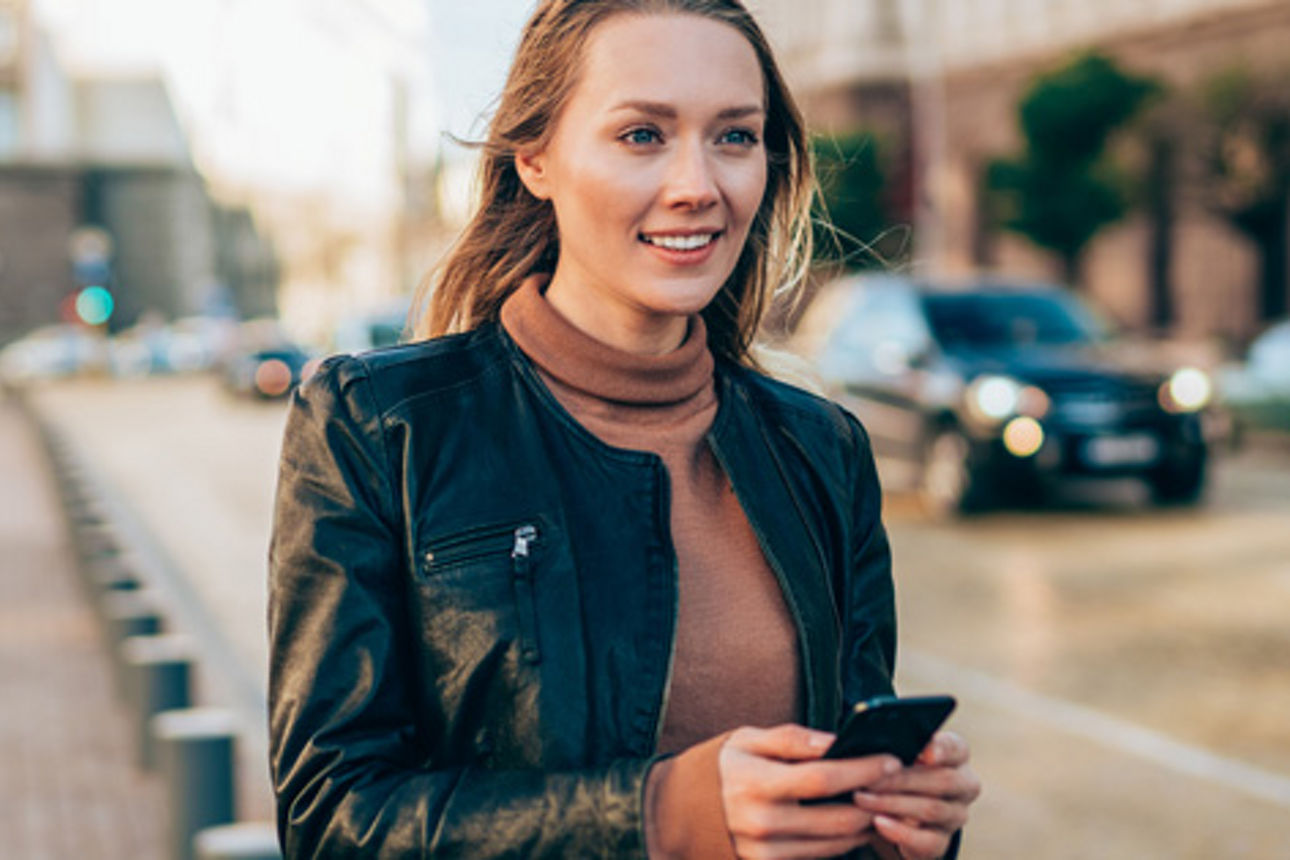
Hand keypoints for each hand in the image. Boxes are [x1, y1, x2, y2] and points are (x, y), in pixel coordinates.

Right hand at [718, 724, 903, 859]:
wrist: (677, 812)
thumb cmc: (719, 767)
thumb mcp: (746, 739)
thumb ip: (792, 739)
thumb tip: (836, 741)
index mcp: (755, 783)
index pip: (823, 779)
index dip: (862, 770)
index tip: (890, 758)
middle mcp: (762, 824)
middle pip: (838, 819)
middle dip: (875, 800)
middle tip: (897, 783)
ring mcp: (765, 853)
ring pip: (836, 844)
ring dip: (866, 824)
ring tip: (882, 800)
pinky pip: (819, 858)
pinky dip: (843, 841)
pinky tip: (854, 821)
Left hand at [851, 731, 980, 859]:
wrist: (902, 808)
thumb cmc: (900, 767)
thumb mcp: (899, 752)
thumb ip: (897, 746)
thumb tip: (878, 747)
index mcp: (957, 756)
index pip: (956, 748)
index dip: (942, 749)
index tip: (926, 754)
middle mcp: (964, 785)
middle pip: (942, 780)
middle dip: (902, 780)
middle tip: (869, 779)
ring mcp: (955, 815)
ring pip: (931, 809)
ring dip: (893, 803)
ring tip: (863, 798)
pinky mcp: (942, 840)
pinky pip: (926, 840)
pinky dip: (901, 832)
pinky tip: (878, 822)